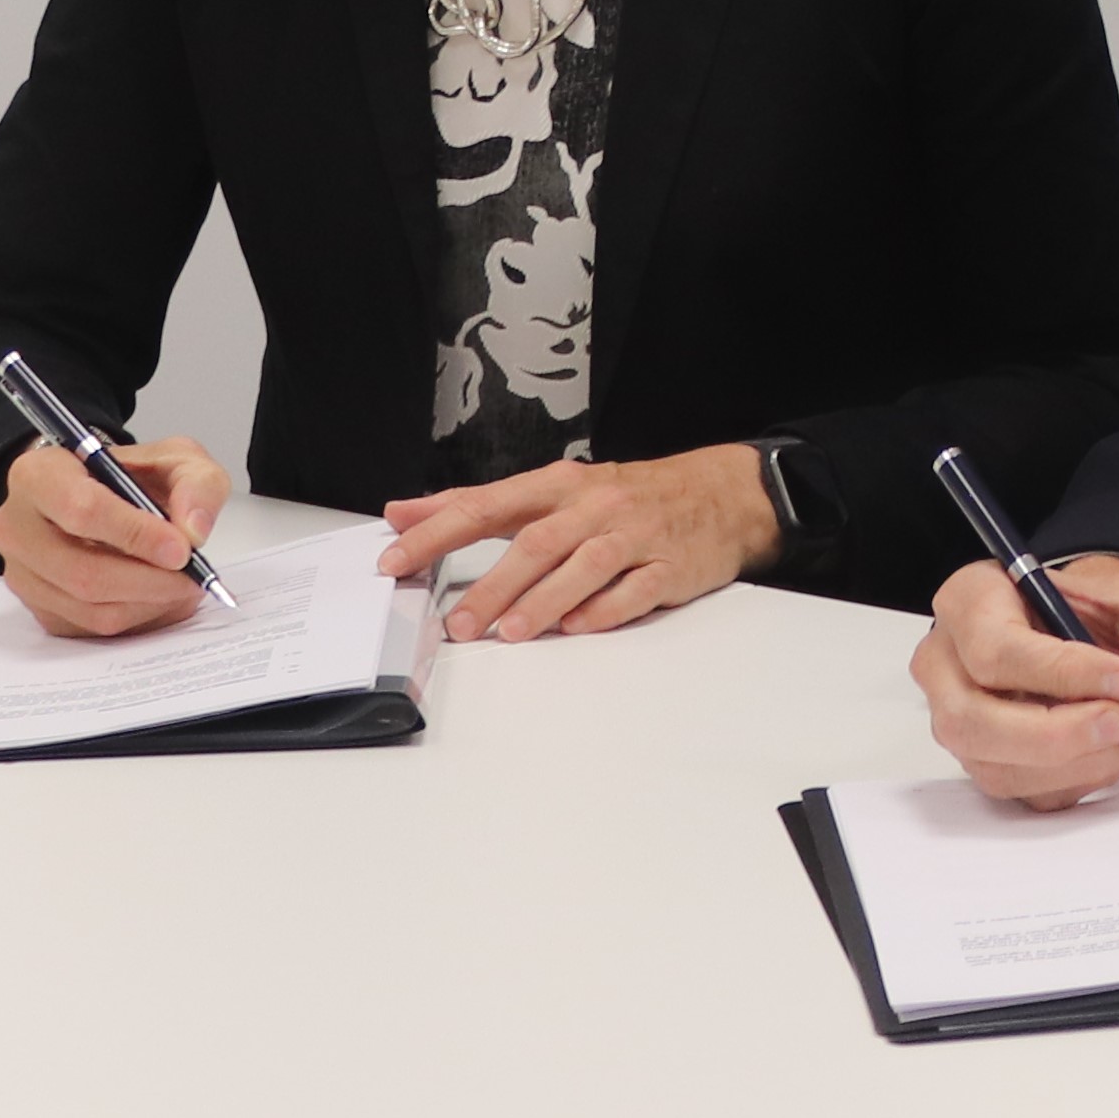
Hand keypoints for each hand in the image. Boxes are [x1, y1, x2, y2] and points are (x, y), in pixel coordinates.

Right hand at [0, 434, 229, 638]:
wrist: (107, 498)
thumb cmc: (131, 477)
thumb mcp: (174, 458)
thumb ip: (196, 483)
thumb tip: (193, 530)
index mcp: (38, 475)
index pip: (81, 509)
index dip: (135, 534)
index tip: (181, 549)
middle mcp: (15, 526)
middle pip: (82, 571)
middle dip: (149, 580)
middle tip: (193, 577)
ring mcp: (21, 573)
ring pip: (88, 607)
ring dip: (148, 603)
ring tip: (182, 584)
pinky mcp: (37, 608)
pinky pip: (91, 627)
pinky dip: (136, 616)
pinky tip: (157, 594)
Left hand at [373, 445, 777, 641]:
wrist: (721, 495)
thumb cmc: (628, 498)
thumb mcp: (554, 489)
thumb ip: (480, 506)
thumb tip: (405, 513)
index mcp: (560, 485)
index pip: (486, 506)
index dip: (437, 533)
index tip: (396, 559)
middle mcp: (594, 506)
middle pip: (536, 543)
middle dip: (492, 585)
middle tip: (458, 624)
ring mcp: (634, 535)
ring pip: (582, 567)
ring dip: (543, 602)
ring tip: (509, 632)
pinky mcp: (668, 567)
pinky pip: (633, 591)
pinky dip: (603, 610)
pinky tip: (577, 628)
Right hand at [914, 554, 1118, 808]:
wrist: (1092, 633)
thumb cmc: (1100, 608)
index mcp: (970, 601)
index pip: (995, 650)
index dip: (1062, 673)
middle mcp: (947, 665)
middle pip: (973, 721)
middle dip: (1058, 734)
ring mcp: (959, 720)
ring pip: (995, 767)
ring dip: (1073, 765)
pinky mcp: (985, 762)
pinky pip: (1022, 793)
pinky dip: (1075, 782)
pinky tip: (1111, 754)